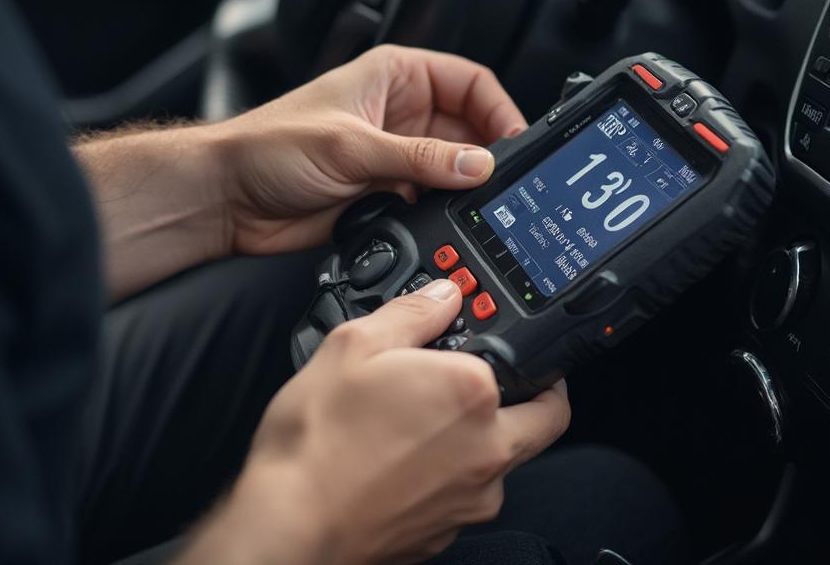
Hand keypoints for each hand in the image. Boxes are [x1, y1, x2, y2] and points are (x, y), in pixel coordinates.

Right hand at [179, 279, 570, 564]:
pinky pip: (467, 494)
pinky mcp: (445, 534)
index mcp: (474, 395)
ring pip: (504, 461)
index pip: (534, 367)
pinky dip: (451, 473)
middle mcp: (487, 453)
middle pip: (544, 420)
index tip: (493, 340)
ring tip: (430, 416)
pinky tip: (407, 456)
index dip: (513, 348)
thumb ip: (412, 311)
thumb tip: (443, 295)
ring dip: (484, 436)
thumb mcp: (354, 345)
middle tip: (499, 376)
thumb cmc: (318, 442)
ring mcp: (470, 501)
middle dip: (531, 395)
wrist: (285, 527)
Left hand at [212, 45, 527, 256]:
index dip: (498, 108)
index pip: (470, 82)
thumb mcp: (352, 145)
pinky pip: (432, 201)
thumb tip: (478, 164)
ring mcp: (396, 155)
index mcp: (396, 76)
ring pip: (454, 169)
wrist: (227, 198)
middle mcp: (402, 113)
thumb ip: (420, 159)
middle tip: (502, 182)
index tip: (517, 141)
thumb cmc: (268, 145)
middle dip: (487, 154)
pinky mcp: (387, 192)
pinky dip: (443, 212)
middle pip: (470, 128)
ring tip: (474, 203)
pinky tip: (444, 220)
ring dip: (464, 187)